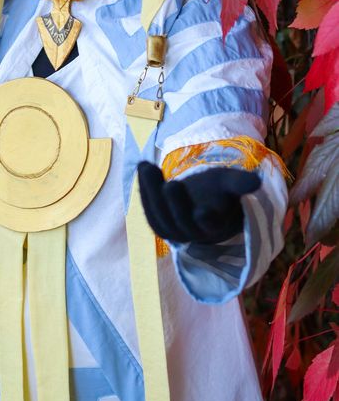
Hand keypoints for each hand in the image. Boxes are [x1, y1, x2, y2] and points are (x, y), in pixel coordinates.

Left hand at [137, 162, 260, 244]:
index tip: (202, 211)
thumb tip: (257, 181)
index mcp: (214, 225)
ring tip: (147, 167)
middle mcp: (192, 233)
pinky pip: (149, 209)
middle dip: (176, 203)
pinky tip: (142, 167)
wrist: (201, 203)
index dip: (206, 220)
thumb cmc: (217, 192)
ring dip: (151, 192)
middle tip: (172, 184)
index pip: (210, 226)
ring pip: (160, 216)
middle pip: (182, 221)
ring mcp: (173, 231)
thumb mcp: (228, 184)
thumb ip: (239, 183)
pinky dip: (144, 190)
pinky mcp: (158, 225)